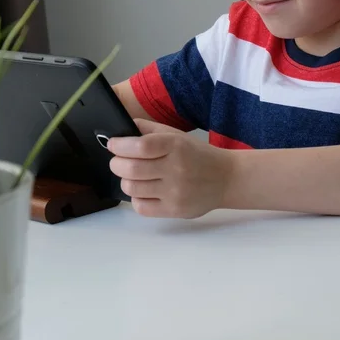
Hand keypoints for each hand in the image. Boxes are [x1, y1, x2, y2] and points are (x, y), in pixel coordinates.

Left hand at [107, 119, 233, 218]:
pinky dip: (135, 198)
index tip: (113, 144)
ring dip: (125, 180)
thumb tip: (120, 129)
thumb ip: (148, 129)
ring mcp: (175, 192)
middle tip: (118, 161)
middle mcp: (175, 169)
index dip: (120, 145)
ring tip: (132, 176)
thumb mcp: (176, 135)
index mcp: (176, 146)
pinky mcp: (174, 210)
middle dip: (116, 164)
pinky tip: (143, 190)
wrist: (226, 178)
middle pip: (131, 169)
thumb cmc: (197, 154)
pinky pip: (141, 207)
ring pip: (132, 188)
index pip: (140, 146)